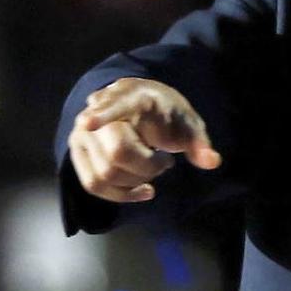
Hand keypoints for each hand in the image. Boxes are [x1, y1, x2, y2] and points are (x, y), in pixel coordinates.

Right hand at [67, 78, 220, 202]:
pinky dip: (120, 195)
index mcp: (131, 96)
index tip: (88, 122)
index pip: (115, 105)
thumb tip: (213, 162)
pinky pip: (93, 184)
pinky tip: (143, 191)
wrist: (139, 104)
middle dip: (148, 166)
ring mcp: (83, 133)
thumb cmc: (166, 113)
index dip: (102, 114)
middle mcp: (98, 113)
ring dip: (136, 181)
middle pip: (118, 152)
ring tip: (154, 168)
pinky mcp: (77, 154)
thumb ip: (199, 142)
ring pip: (105, 173)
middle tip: (166, 161)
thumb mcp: (188, 123)